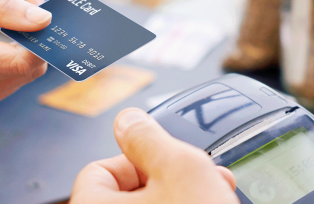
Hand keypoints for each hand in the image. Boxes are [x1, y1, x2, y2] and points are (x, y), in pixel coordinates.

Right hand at [0, 0, 50, 111]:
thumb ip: (1, 6)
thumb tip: (43, 19)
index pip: (19, 60)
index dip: (43, 35)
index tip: (48, 6)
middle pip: (26, 70)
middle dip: (39, 37)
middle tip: (34, 0)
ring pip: (22, 78)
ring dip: (29, 48)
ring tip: (15, 17)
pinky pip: (9, 82)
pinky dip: (15, 60)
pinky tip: (5, 39)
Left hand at [70, 108, 238, 203]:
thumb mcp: (182, 169)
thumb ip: (150, 137)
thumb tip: (128, 119)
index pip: (97, 171)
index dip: (135, 158)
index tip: (162, 159)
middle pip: (129, 191)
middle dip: (170, 177)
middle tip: (199, 176)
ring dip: (184, 195)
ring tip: (215, 192)